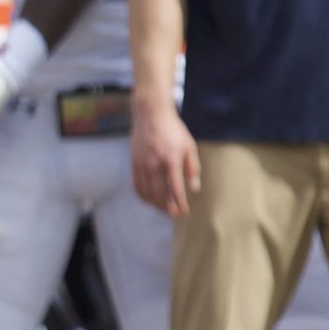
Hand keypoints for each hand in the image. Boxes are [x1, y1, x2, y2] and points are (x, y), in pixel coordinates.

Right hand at [131, 102, 201, 216]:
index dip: (179, 202)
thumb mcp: (189, 146)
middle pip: (159, 193)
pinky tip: (149, 199)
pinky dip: (142, 195)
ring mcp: (142, 164)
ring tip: (163, 209)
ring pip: (146, 191)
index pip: (175, 188)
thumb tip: (194, 188)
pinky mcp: (134, 163)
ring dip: (154, 203)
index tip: (184, 211)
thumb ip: (192, 168)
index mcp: (171, 160)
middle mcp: (155, 164)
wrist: (151, 115)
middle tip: (174, 214)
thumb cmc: (174, 130)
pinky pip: (136, 184)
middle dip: (167, 206)